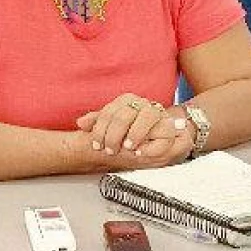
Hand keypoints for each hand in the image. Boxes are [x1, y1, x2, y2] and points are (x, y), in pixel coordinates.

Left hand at [76, 94, 193, 167]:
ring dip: (135, 133)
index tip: (97, 144)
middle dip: (115, 135)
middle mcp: (141, 104)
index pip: (109, 112)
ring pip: (147, 116)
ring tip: (127, 148)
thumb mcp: (111, 126)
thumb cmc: (130, 131)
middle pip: (125, 115)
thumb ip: (96, 122)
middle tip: (110, 149)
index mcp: (126, 100)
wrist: (156, 135)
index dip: (100, 130)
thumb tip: (81, 123)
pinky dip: (152, 142)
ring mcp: (157, 113)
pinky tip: (141, 150)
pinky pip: (164, 130)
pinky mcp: (169, 127)